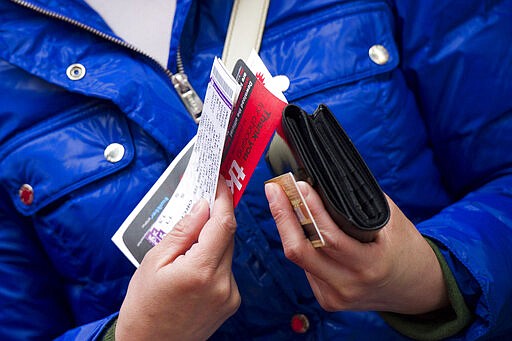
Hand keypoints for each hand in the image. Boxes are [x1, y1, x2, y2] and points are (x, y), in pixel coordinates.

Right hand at [116, 179, 239, 340]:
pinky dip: (214, 259)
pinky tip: (193, 265)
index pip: (223, 223)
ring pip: (227, 251)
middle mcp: (221, 283)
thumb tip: (201, 206)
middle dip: (215, 217)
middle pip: (227, 235)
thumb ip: (182, 231)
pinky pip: (226, 268)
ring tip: (187, 244)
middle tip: (200, 203)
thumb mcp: (154, 262)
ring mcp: (229, 294)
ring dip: (212, 239)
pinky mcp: (231, 302)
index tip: (219, 182)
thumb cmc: (144, 307)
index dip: (223, 198)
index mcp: (200, 271)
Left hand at [265, 181, 448, 314]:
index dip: (309, 209)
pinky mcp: (327, 300)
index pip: (328, 236)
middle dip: (282, 216)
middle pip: (300, 251)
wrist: (417, 289)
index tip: (298, 185)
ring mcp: (335, 296)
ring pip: (299, 258)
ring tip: (281, 200)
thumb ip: (360, 205)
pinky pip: (306, 267)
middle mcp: (348, 285)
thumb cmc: (405, 250)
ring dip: (287, 227)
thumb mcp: (392, 222)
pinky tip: (296, 225)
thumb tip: (324, 182)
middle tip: (274, 189)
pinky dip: (301, 244)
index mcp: (369, 266)